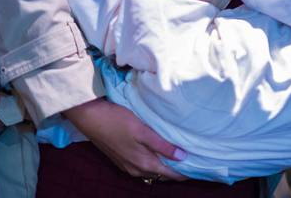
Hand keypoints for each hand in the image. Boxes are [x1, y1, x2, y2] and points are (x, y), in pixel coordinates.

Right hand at [63, 98, 187, 180]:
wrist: (90, 117)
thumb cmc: (118, 121)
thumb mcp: (143, 131)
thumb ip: (162, 146)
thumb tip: (183, 157)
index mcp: (143, 163)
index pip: (170, 174)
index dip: (185, 172)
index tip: (200, 167)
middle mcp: (135, 169)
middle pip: (161, 174)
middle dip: (177, 170)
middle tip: (193, 160)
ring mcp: (126, 165)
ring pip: (151, 170)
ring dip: (165, 166)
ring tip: (180, 156)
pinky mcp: (121, 158)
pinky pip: (142, 165)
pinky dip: (154, 162)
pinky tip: (159, 153)